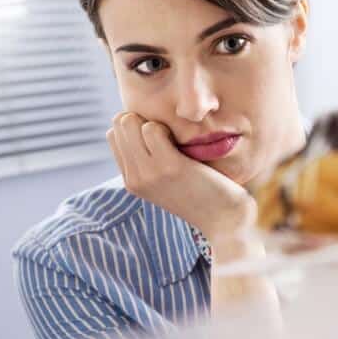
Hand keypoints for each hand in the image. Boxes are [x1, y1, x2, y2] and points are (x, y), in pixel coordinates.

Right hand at [106, 112, 255, 242]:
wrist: (224, 220)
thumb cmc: (202, 193)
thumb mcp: (168, 180)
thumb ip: (151, 160)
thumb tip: (144, 126)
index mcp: (131, 180)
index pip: (114, 134)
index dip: (135, 125)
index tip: (159, 135)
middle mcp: (134, 178)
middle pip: (119, 124)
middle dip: (142, 118)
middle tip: (168, 133)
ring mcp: (149, 173)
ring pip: (130, 122)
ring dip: (155, 121)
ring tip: (175, 138)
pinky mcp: (169, 167)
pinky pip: (152, 129)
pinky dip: (167, 126)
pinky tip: (183, 140)